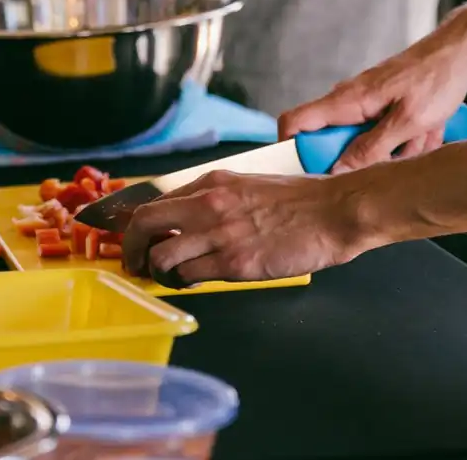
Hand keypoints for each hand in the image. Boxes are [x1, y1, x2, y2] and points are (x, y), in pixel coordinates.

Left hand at [124, 170, 373, 285]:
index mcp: (213, 183)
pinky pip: (190, 276)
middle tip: (134, 263)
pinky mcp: (234, 263)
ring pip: (161, 256)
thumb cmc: (301, 201)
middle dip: (131, 248)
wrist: (334, 212)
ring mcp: (219, 234)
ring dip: (156, 271)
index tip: (133, 237)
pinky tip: (190, 282)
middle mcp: (208, 205)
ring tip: (165, 278)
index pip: (155, 200)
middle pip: (144, 224)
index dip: (136, 223)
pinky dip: (183, 282)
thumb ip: (219, 200)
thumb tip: (193, 218)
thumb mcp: (250, 187)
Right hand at [279, 35, 466, 172]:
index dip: (291, 149)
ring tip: (423, 136)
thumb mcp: (408, 122)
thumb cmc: (437, 78)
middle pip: (334, 143)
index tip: (311, 175)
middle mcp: (350, 101)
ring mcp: (365, 104)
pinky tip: (427, 131)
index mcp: (348, 101)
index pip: (295, 122)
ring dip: (396, 149)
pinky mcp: (382, 108)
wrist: (459, 52)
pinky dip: (406, 139)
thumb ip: (372, 148)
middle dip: (367, 158)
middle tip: (398, 156)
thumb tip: (337, 171)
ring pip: (366, 143)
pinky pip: (385, 135)